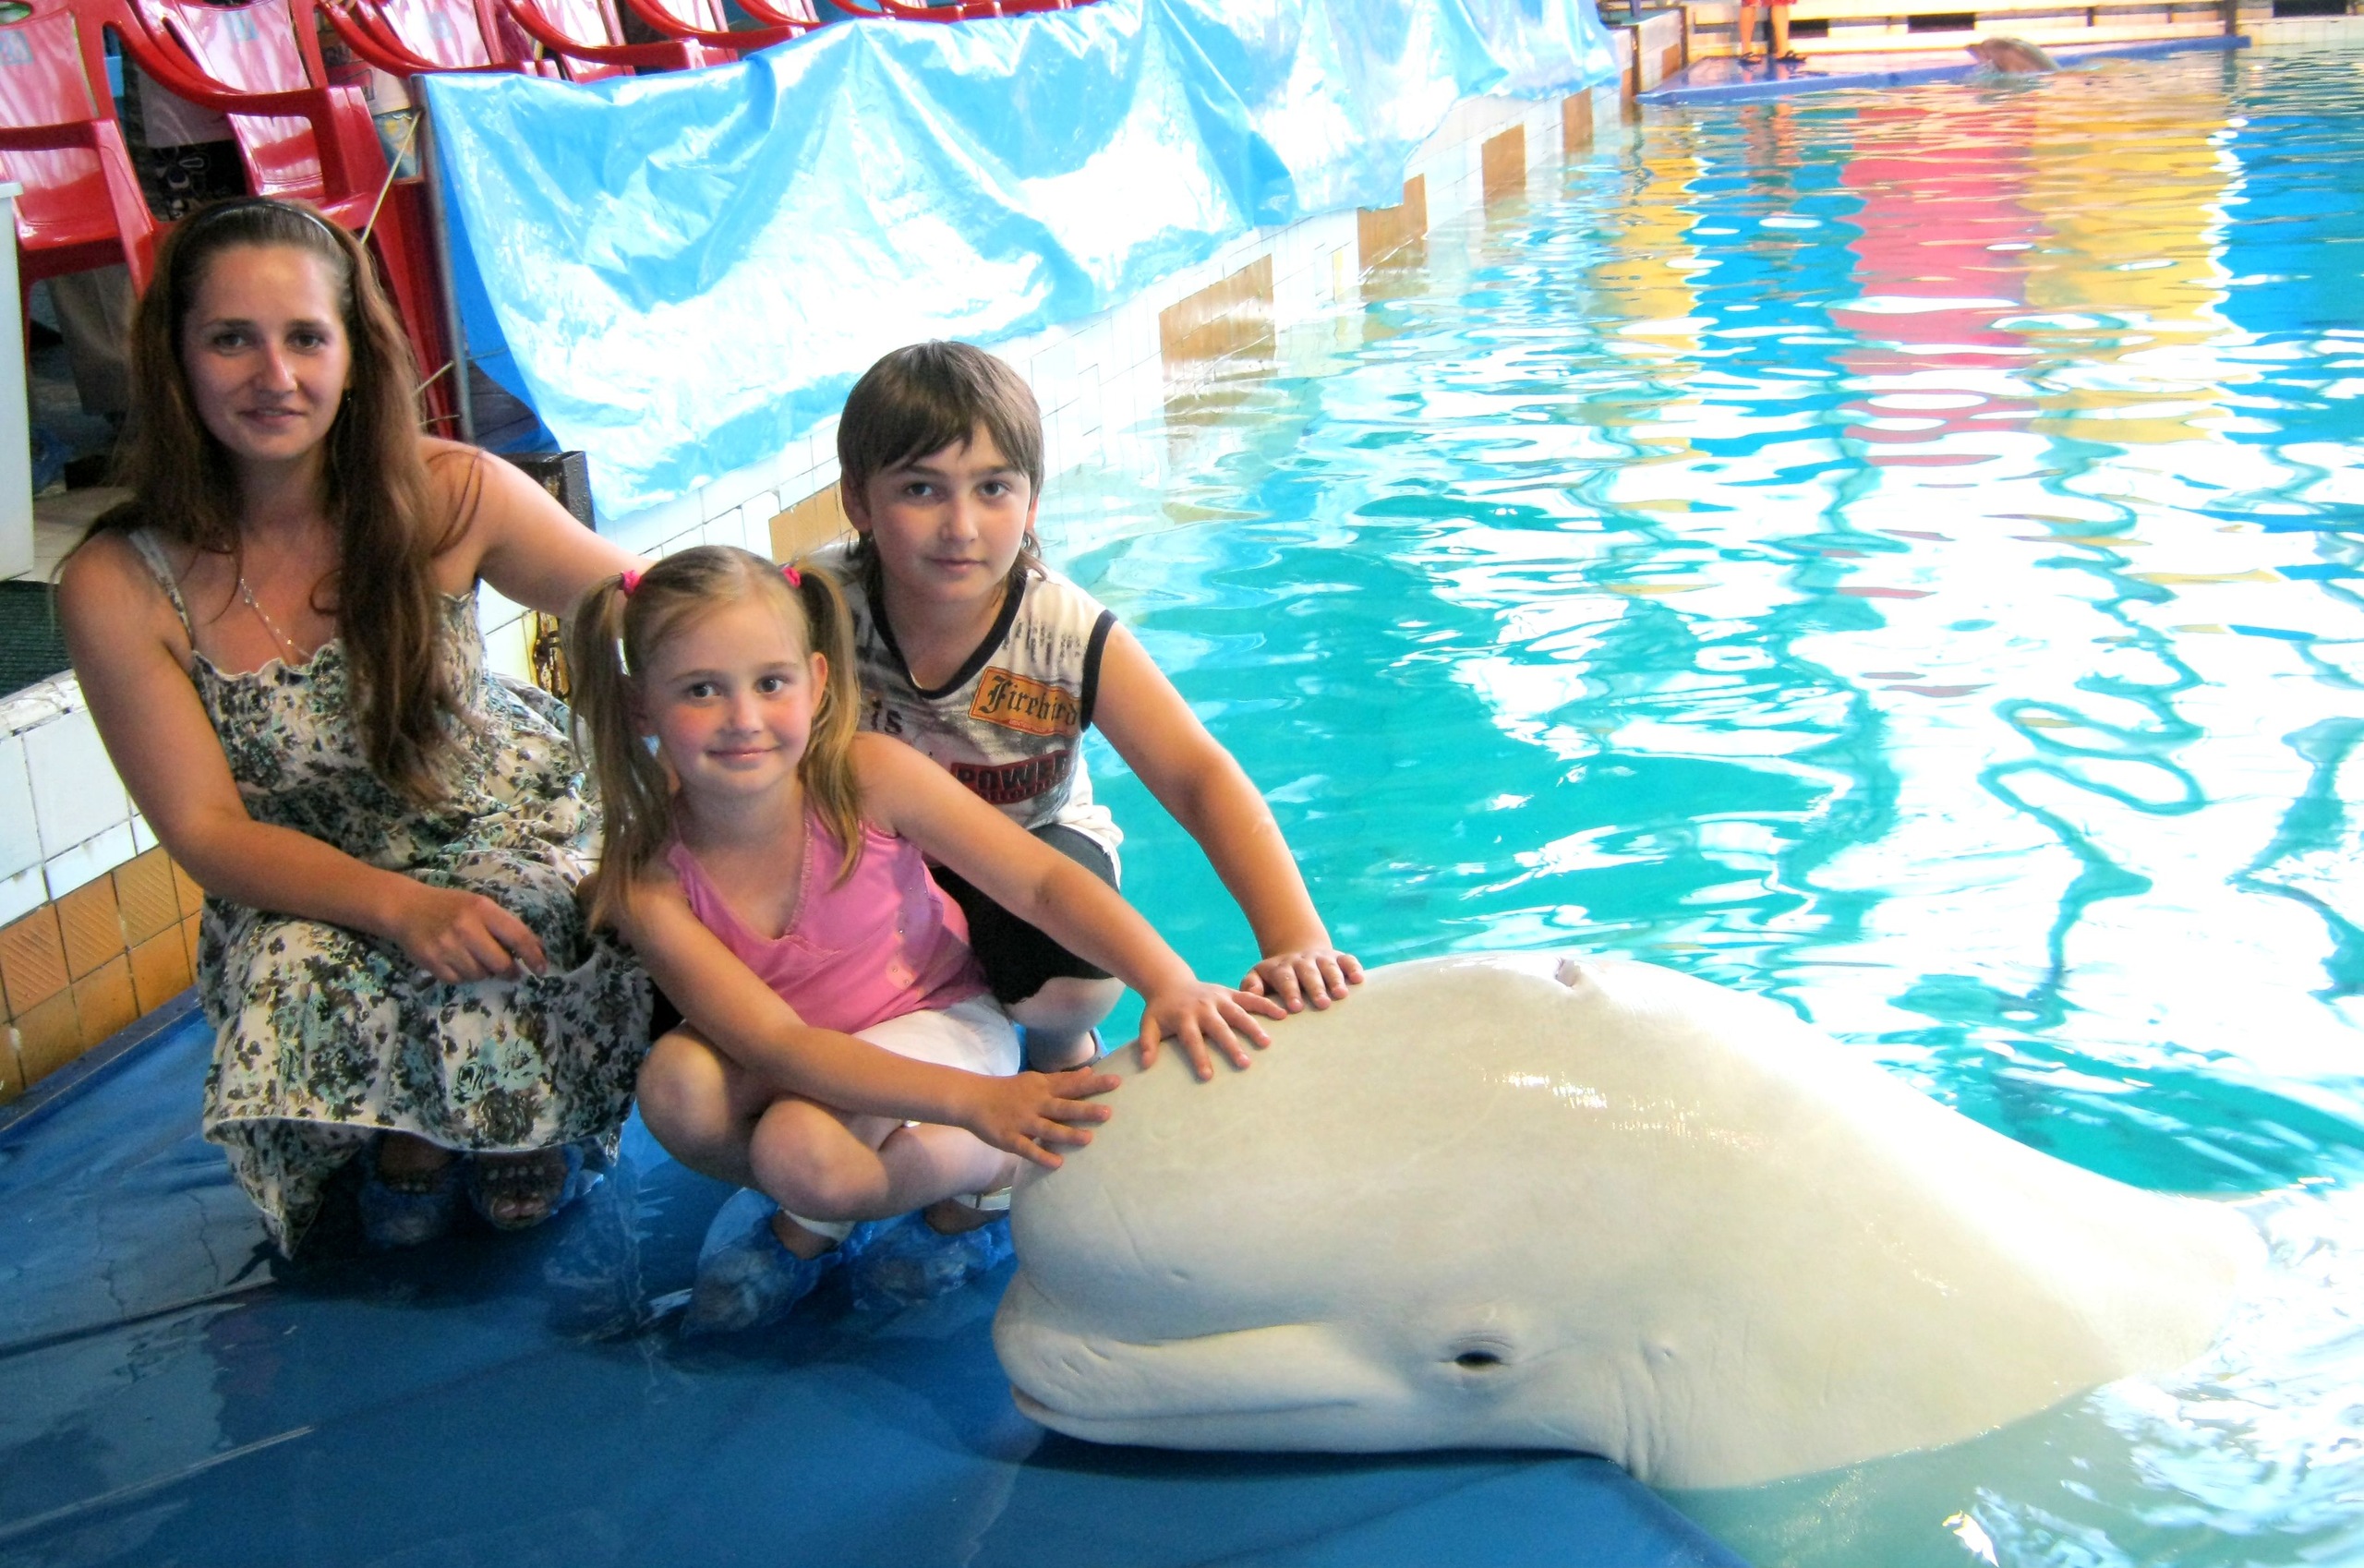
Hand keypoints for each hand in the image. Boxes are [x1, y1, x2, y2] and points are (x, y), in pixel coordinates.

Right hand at [386, 881, 548, 982]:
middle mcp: (466, 928)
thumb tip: (536, 949)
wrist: (406, 908)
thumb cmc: (450, 906)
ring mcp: (447, 947)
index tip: (542, 969)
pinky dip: (464, 975)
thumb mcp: (480, 906)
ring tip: (474, 957)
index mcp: (482, 909)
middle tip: (510, 970)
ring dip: (484, 972)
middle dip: (509, 971)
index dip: (533, 956)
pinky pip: (461, 980)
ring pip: (481, 975)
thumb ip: (505, 925)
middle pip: (501, 963)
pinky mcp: (433, 963)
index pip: (517, 936)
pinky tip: (457, 961)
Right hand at [959, 1066, 1120, 1168]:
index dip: (1094, 1083)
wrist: (973, 1098)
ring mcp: (1022, 1121)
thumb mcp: (1036, 1080)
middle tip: (1108, 1113)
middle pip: (1064, 1106)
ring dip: (1068, 1134)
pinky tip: (1057, 1163)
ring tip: (1088, 1139)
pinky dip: (1041, 1155)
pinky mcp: (1009, 1138)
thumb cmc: (1009, 1090)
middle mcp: (1035, 1103)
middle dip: (1085, 1110)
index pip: (1072, 1084)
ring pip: (1048, 1129)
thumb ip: (1063, 1079)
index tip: (1117, 1082)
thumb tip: (1089, 1072)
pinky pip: (1027, 1148)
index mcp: (1042, 1087)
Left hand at [1137, 984, 1288, 1081]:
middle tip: (1245, 1064)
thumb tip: (1145, 1065)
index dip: (1199, 1058)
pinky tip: (1282, 1015)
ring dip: (1252, 1027)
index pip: (1192, 1040)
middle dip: (1231, 1046)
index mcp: (1184, 1018)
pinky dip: (1265, 1004)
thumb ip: (1147, 1043)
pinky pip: (1249, 998)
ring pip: (1238, 1012)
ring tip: (1266, 1043)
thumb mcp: (1148, 1024)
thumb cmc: (1161, 1011)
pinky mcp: (1229, 992)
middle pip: (1219, 1028)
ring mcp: (1218, 998)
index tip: (1208, 1077)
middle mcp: (1203, 1007)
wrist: (1171, 982)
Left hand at [1240, 947, 1364, 1013]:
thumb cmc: (1276, 977)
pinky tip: (1359, 979)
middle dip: (1316, 988)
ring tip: (1342, 995)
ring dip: (1335, 979)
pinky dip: (1354, 968)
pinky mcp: (1338, 958)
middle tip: (1322, 1004)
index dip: (1291, 992)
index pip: (1285, 979)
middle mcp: (1302, 962)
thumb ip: (1251, 985)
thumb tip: (1251, 995)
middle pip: (1309, 973)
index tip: (1296, 1008)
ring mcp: (1321, 959)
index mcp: (1282, 968)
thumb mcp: (1259, 977)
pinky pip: (1347, 960)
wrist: (1297, 955)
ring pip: (1328, 966)